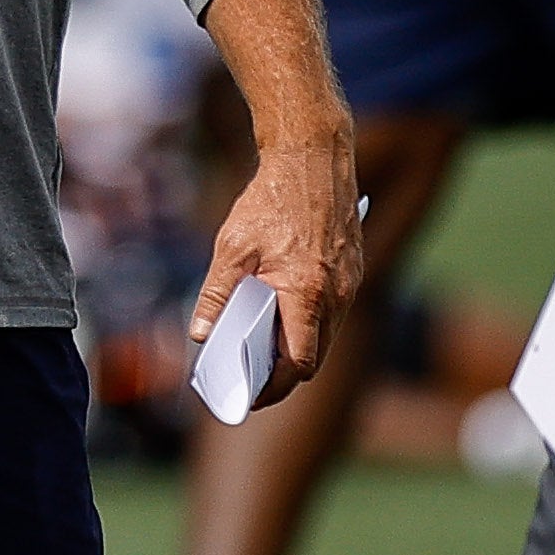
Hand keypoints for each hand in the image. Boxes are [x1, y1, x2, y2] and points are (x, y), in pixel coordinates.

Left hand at [189, 126, 360, 408]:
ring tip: (259, 357)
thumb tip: (201, 334)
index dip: (274, 386)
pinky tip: (280, 320)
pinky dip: (308, 324)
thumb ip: (217, 294)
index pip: (299, 362)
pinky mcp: (353, 271)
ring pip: (326, 336)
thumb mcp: (232, 247)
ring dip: (297, 349)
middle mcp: (337, 294)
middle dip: (282, 376)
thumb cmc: (271, 200)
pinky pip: (333, 312)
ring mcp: (350, 283)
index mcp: (306, 292)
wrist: (314, 156)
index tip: (249, 398)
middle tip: (248, 385)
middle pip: (314, 356)